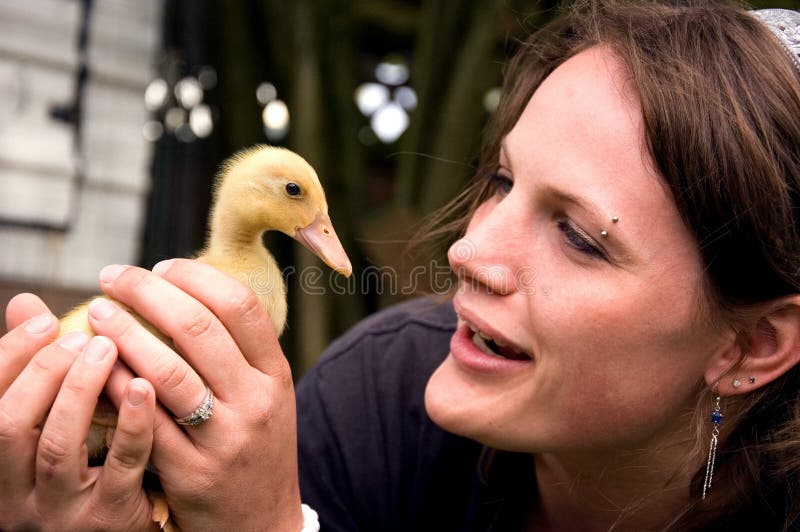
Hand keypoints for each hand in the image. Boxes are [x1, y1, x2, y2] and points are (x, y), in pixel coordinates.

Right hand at [0, 293, 157, 530]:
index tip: (45, 319)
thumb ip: (38, 371)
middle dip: (43, 372)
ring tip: (109, 347)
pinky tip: (143, 386)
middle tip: (82, 333)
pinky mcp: (108, 518)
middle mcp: (16, 492)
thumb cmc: (86, 468)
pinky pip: (119, 467)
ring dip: (80, 389)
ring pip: (58, 445)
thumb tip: (25, 302)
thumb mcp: (54, 426)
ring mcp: (60, 509)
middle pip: (9, 426)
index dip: (9, 358)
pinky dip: (131, 423)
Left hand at [90, 260, 302, 530]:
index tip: (162, 266)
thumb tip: (185, 292)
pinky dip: (117, 387)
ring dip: (124, 334)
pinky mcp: (192, 472)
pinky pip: (145, 420)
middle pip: (200, 329)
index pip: (240, 306)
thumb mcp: (266, 395)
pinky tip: (97, 367)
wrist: (262, 520)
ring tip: (97, 313)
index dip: (197, 277)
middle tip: (114, 277)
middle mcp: (256, 401)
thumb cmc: (255, 446)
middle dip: (149, 293)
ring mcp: (225, 438)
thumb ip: (236, 352)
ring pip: (168, 372)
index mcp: (276, 374)